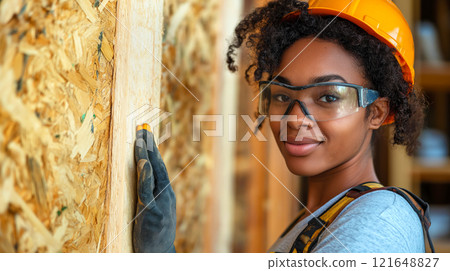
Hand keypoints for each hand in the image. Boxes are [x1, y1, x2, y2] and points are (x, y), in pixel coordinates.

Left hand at [133, 124, 175, 252]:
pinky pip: (147, 191)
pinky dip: (146, 175)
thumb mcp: (155, 208)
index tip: (146, 132)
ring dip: (146, 154)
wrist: (159, 253)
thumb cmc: (154, 231)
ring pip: (153, 173)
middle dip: (150, 145)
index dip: (152, 149)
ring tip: (141, 137)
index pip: (158, 166)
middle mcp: (165, 193)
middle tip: (143, 127)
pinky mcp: (152, 212)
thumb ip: (151, 192)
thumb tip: (144, 173)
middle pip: (157, 164)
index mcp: (165, 191)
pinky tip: (143, 162)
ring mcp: (160, 202)